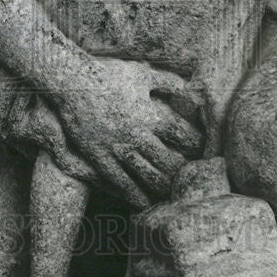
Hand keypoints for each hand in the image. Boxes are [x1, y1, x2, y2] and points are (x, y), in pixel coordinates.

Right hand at [58, 56, 203, 207]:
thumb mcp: (142, 73)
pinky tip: (143, 203)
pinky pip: (119, 181)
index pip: (183, 135)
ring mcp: (118, 148)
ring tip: (173, 195)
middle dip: (183, 172)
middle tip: (192, 180)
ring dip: (162, 187)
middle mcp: (138, 136)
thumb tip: (188, 88)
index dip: (197, 145)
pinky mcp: (99, 156)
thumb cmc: (109, 74)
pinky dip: (133, 194)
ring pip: (146, 176)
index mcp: (151, 115)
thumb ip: (168, 82)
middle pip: (168, 162)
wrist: (73, 82)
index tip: (204, 151)